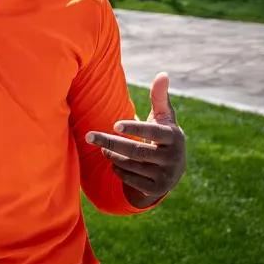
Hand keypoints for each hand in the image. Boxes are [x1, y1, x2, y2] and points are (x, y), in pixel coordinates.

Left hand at [86, 72, 186, 207]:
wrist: (173, 171)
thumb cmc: (162, 136)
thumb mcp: (164, 118)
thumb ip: (160, 97)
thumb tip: (163, 73)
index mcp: (174, 137)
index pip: (153, 132)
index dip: (134, 129)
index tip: (114, 124)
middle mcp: (172, 158)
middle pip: (135, 151)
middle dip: (110, 142)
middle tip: (89, 135)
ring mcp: (165, 176)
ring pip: (129, 165)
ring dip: (112, 155)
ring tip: (104, 147)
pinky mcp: (155, 190)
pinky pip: (128, 178)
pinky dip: (117, 169)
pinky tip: (114, 161)